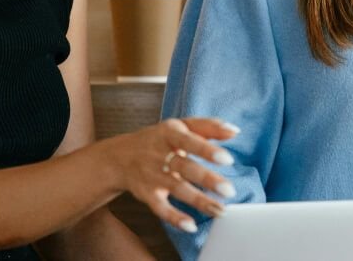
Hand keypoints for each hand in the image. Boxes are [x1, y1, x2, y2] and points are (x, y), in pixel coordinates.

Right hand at [106, 118, 238, 233]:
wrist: (118, 157)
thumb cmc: (158, 140)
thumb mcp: (179, 126)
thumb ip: (207, 127)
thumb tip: (234, 130)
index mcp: (169, 133)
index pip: (189, 140)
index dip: (207, 150)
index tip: (228, 159)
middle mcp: (159, 154)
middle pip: (185, 167)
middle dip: (207, 179)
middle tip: (229, 190)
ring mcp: (152, 176)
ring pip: (177, 189)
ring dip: (199, 201)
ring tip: (220, 210)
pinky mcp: (146, 194)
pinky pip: (160, 208)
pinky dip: (174, 218)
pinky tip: (191, 226)